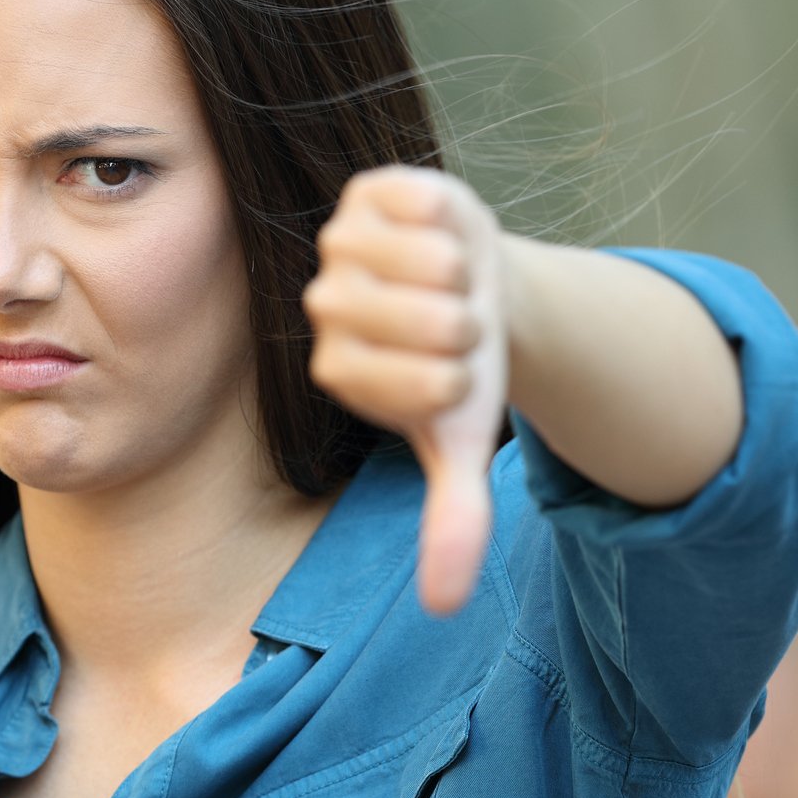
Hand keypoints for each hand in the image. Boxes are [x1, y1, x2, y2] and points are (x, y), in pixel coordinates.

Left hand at [303, 164, 508, 616]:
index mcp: (337, 370)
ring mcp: (341, 241)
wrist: (472, 287)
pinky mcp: (370, 189)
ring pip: (441, 262)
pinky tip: (440, 235)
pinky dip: (459, 221)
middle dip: (474, 326)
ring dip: (471, 274)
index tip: (451, 371)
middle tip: (455, 323)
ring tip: (451, 282)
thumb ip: (453, 521)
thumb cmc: (459, 368)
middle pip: (438, 320)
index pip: (432, 385)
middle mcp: (323, 304)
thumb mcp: (461, 442)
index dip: (468, 377)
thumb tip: (446, 608)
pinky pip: (433, 205)